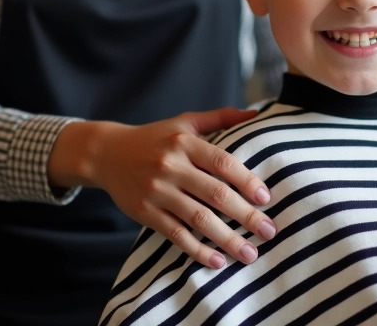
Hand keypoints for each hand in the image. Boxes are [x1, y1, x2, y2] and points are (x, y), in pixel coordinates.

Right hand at [47, 107, 276, 269]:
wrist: (107, 153)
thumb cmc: (155, 138)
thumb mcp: (184, 121)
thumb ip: (220, 117)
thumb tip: (256, 115)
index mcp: (185, 142)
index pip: (223, 162)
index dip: (247, 181)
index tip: (266, 199)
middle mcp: (171, 166)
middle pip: (215, 194)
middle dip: (245, 216)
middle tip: (269, 231)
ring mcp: (157, 191)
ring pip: (198, 218)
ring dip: (226, 239)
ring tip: (249, 254)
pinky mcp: (144, 212)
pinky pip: (175, 234)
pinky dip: (197, 250)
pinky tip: (217, 261)